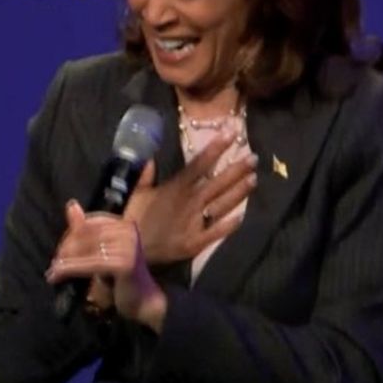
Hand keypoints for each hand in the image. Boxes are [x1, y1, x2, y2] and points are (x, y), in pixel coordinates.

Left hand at [45, 200, 165, 329]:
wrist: (143, 300)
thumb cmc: (121, 275)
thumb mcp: (102, 249)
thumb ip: (87, 229)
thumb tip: (71, 205)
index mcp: (125, 224)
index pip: (90, 223)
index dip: (71, 235)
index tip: (60, 250)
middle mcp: (129, 232)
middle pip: (86, 235)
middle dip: (66, 249)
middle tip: (53, 263)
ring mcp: (128, 247)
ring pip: (85, 250)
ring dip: (64, 262)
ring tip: (52, 271)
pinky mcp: (124, 264)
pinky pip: (89, 264)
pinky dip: (70, 270)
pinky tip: (56, 276)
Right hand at [123, 131, 257, 264]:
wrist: (128, 249)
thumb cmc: (132, 218)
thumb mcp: (135, 193)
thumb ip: (145, 175)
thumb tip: (151, 158)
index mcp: (176, 188)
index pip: (200, 163)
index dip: (216, 148)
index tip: (231, 134)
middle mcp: (190, 202)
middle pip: (218, 182)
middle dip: (237, 169)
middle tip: (254, 157)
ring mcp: (195, 222)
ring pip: (222, 204)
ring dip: (239, 191)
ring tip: (254, 179)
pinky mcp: (196, 242)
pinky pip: (217, 232)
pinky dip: (229, 224)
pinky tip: (242, 216)